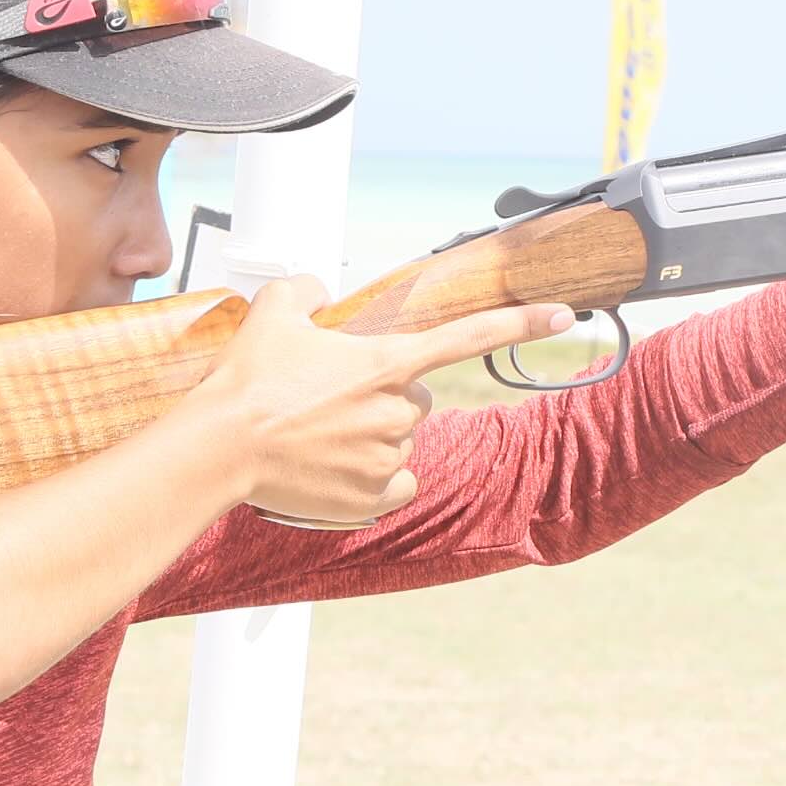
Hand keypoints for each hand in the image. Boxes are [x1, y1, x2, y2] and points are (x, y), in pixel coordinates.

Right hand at [193, 278, 575, 524]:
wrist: (220, 447)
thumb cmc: (246, 381)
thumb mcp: (274, 311)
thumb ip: (308, 289)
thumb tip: (321, 292)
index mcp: (386, 361)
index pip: (468, 336)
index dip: (521, 322)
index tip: (564, 314)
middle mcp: (399, 409)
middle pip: (416, 397)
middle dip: (385, 396)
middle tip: (330, 399)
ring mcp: (390, 455)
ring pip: (402, 440)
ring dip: (372, 436)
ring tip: (318, 434)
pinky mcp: (374, 496)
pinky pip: (398, 483)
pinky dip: (375, 478)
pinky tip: (336, 468)